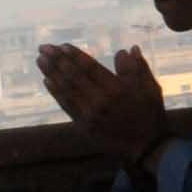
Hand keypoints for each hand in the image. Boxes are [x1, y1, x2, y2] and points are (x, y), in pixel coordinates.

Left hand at [37, 41, 171, 167]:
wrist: (145, 146)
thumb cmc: (150, 114)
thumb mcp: (151, 89)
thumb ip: (138, 68)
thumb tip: (127, 49)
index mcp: (118, 89)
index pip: (91, 68)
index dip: (75, 56)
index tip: (62, 45)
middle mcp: (101, 100)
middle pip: (74, 77)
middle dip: (58, 60)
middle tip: (44, 48)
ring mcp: (90, 114)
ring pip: (66, 90)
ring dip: (51, 73)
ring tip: (40, 61)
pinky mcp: (84, 125)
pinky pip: (66, 105)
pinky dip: (56, 92)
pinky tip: (47, 81)